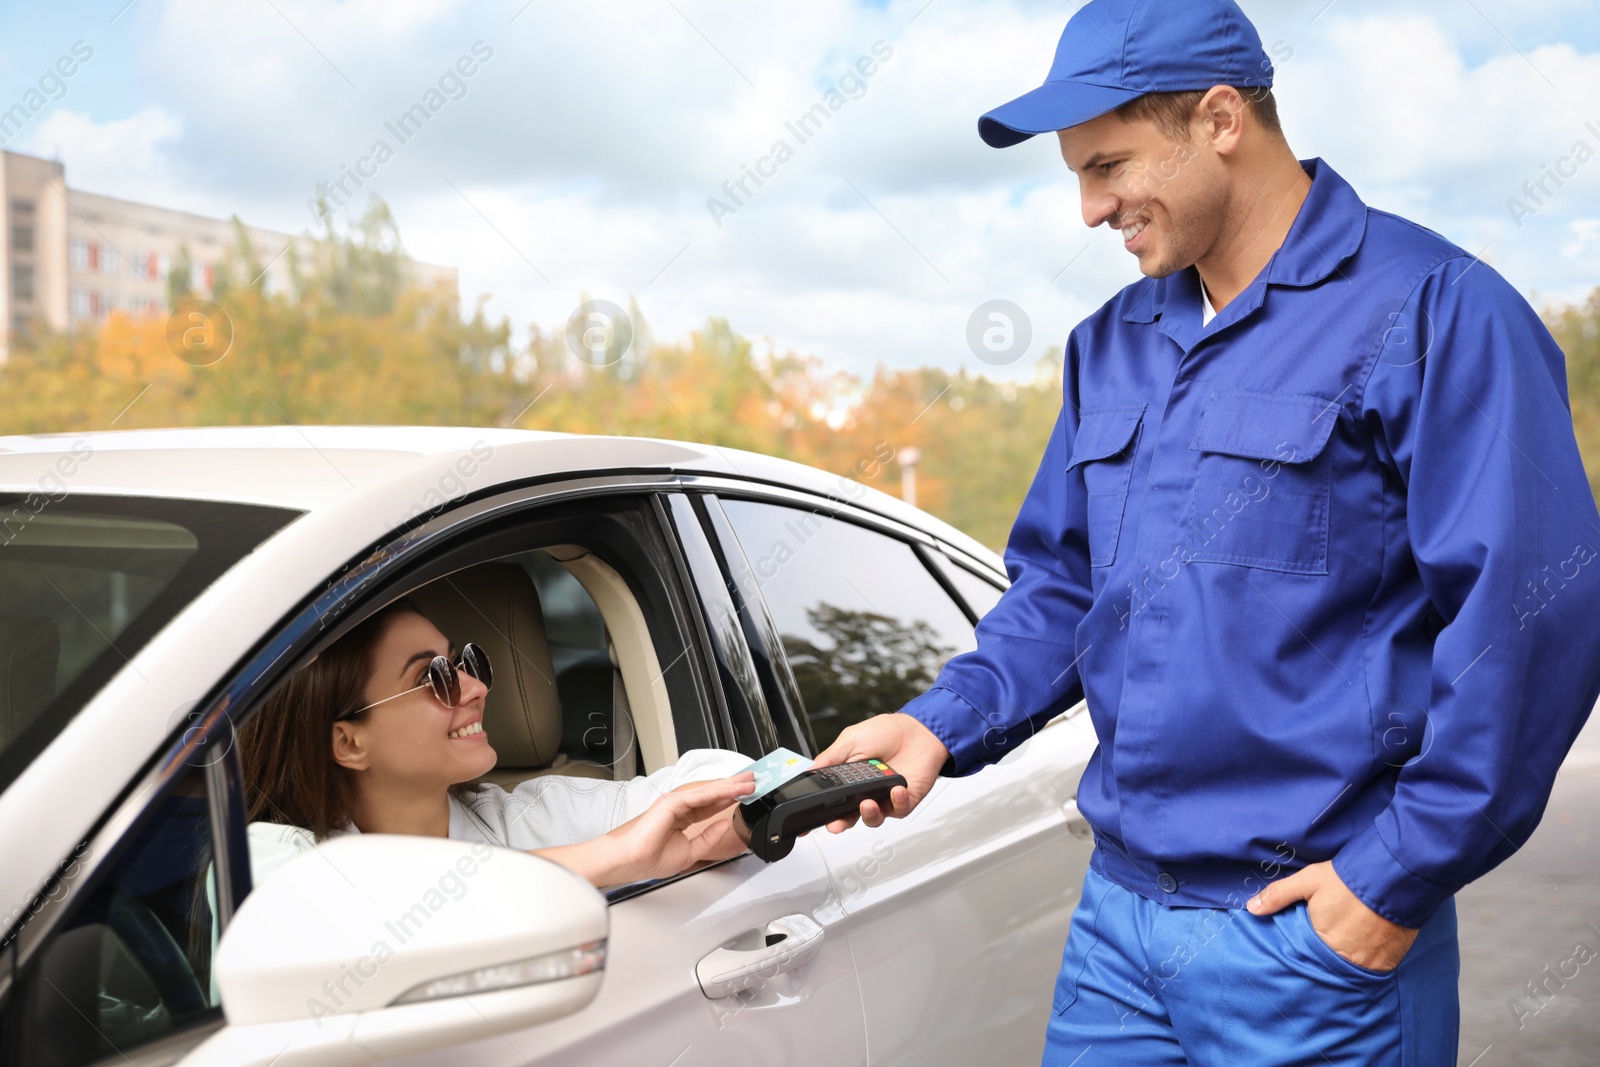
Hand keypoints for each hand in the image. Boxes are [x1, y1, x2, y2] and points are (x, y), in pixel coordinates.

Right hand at [603, 772, 755, 883]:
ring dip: (730, 786)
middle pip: (712, 793)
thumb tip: (725, 823)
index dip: (730, 798)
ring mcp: (675, 802)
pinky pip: (699, 796)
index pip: (711, 804)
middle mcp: (680, 807)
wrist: (630, 861)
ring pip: (708, 791)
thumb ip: (709, 837)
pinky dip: (717, 792)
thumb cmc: (650, 858)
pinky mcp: (671, 803)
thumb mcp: (690, 852)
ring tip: (749, 782)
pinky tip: (732, 790)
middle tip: (753, 779)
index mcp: (682, 818)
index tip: (747, 794)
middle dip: (734, 786)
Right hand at [811, 713, 949, 832]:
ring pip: (874, 818)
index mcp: (850, 779)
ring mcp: (885, 797)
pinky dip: (896, 802)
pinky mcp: (906, 799)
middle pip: (850, 815)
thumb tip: (810, 771)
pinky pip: (899, 809)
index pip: (833, 801)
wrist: (919, 729)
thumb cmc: (887, 732)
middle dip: (841, 822)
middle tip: (836, 823)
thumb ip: (831, 757)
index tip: (811, 823)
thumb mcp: (851, 740)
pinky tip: (895, 790)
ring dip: (869, 814)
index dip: (822, 812)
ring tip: (867, 803)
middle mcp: (866, 791)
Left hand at [1246, 861, 1417, 971]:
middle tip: (1329, 940)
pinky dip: (1368, 960)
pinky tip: (1365, 945)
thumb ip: (1279, 895)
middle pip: (1329, 963)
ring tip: (1347, 943)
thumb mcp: (1309, 881)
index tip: (1307, 941)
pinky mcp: (1390, 962)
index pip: (1306, 955)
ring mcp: (1369, 963)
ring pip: (1351, 968)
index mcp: (1321, 942)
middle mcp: (1344, 959)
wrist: (1396, 878)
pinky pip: (1373, 969)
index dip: (1306, 949)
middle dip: (1326, 955)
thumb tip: (1251, 909)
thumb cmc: (1348, 879)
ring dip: (1347, 959)